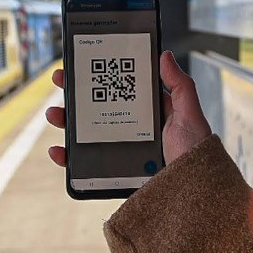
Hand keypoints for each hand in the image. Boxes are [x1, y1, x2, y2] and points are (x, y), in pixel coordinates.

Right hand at [44, 51, 212, 167]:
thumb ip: (180, 86)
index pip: (120, 89)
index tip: (83, 63)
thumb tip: (164, 55)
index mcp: (149, 114)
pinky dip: (68, 158)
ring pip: (87, 133)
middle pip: (98, 108)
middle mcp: (132, 130)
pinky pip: (85, 165)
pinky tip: (58, 151)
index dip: (101, 76)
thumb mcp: (190, 116)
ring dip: (66, 122)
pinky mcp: (113, 173)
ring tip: (55, 114)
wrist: (194, 197)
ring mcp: (121, 152)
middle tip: (61, 80)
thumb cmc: (198, 155)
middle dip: (76, 94)